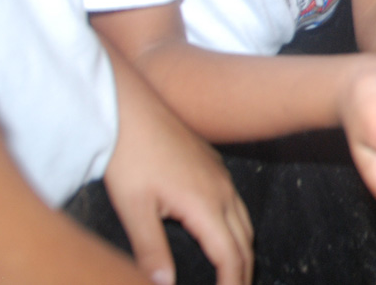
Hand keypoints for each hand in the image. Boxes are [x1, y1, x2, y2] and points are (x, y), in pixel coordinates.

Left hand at [103, 51, 252, 284]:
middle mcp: (222, 190)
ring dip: (243, 252)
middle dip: (244, 273)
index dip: (233, 283)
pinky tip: (222, 235)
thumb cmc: (129, 157)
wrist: (130, 109)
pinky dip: (237, 230)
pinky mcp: (213, 166)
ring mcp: (220, 176)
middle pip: (246, 242)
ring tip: (234, 275)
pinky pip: (237, 205)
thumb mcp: (135, 209)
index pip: (231, 255)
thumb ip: (151, 251)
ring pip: (245, 222)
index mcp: (206, 204)